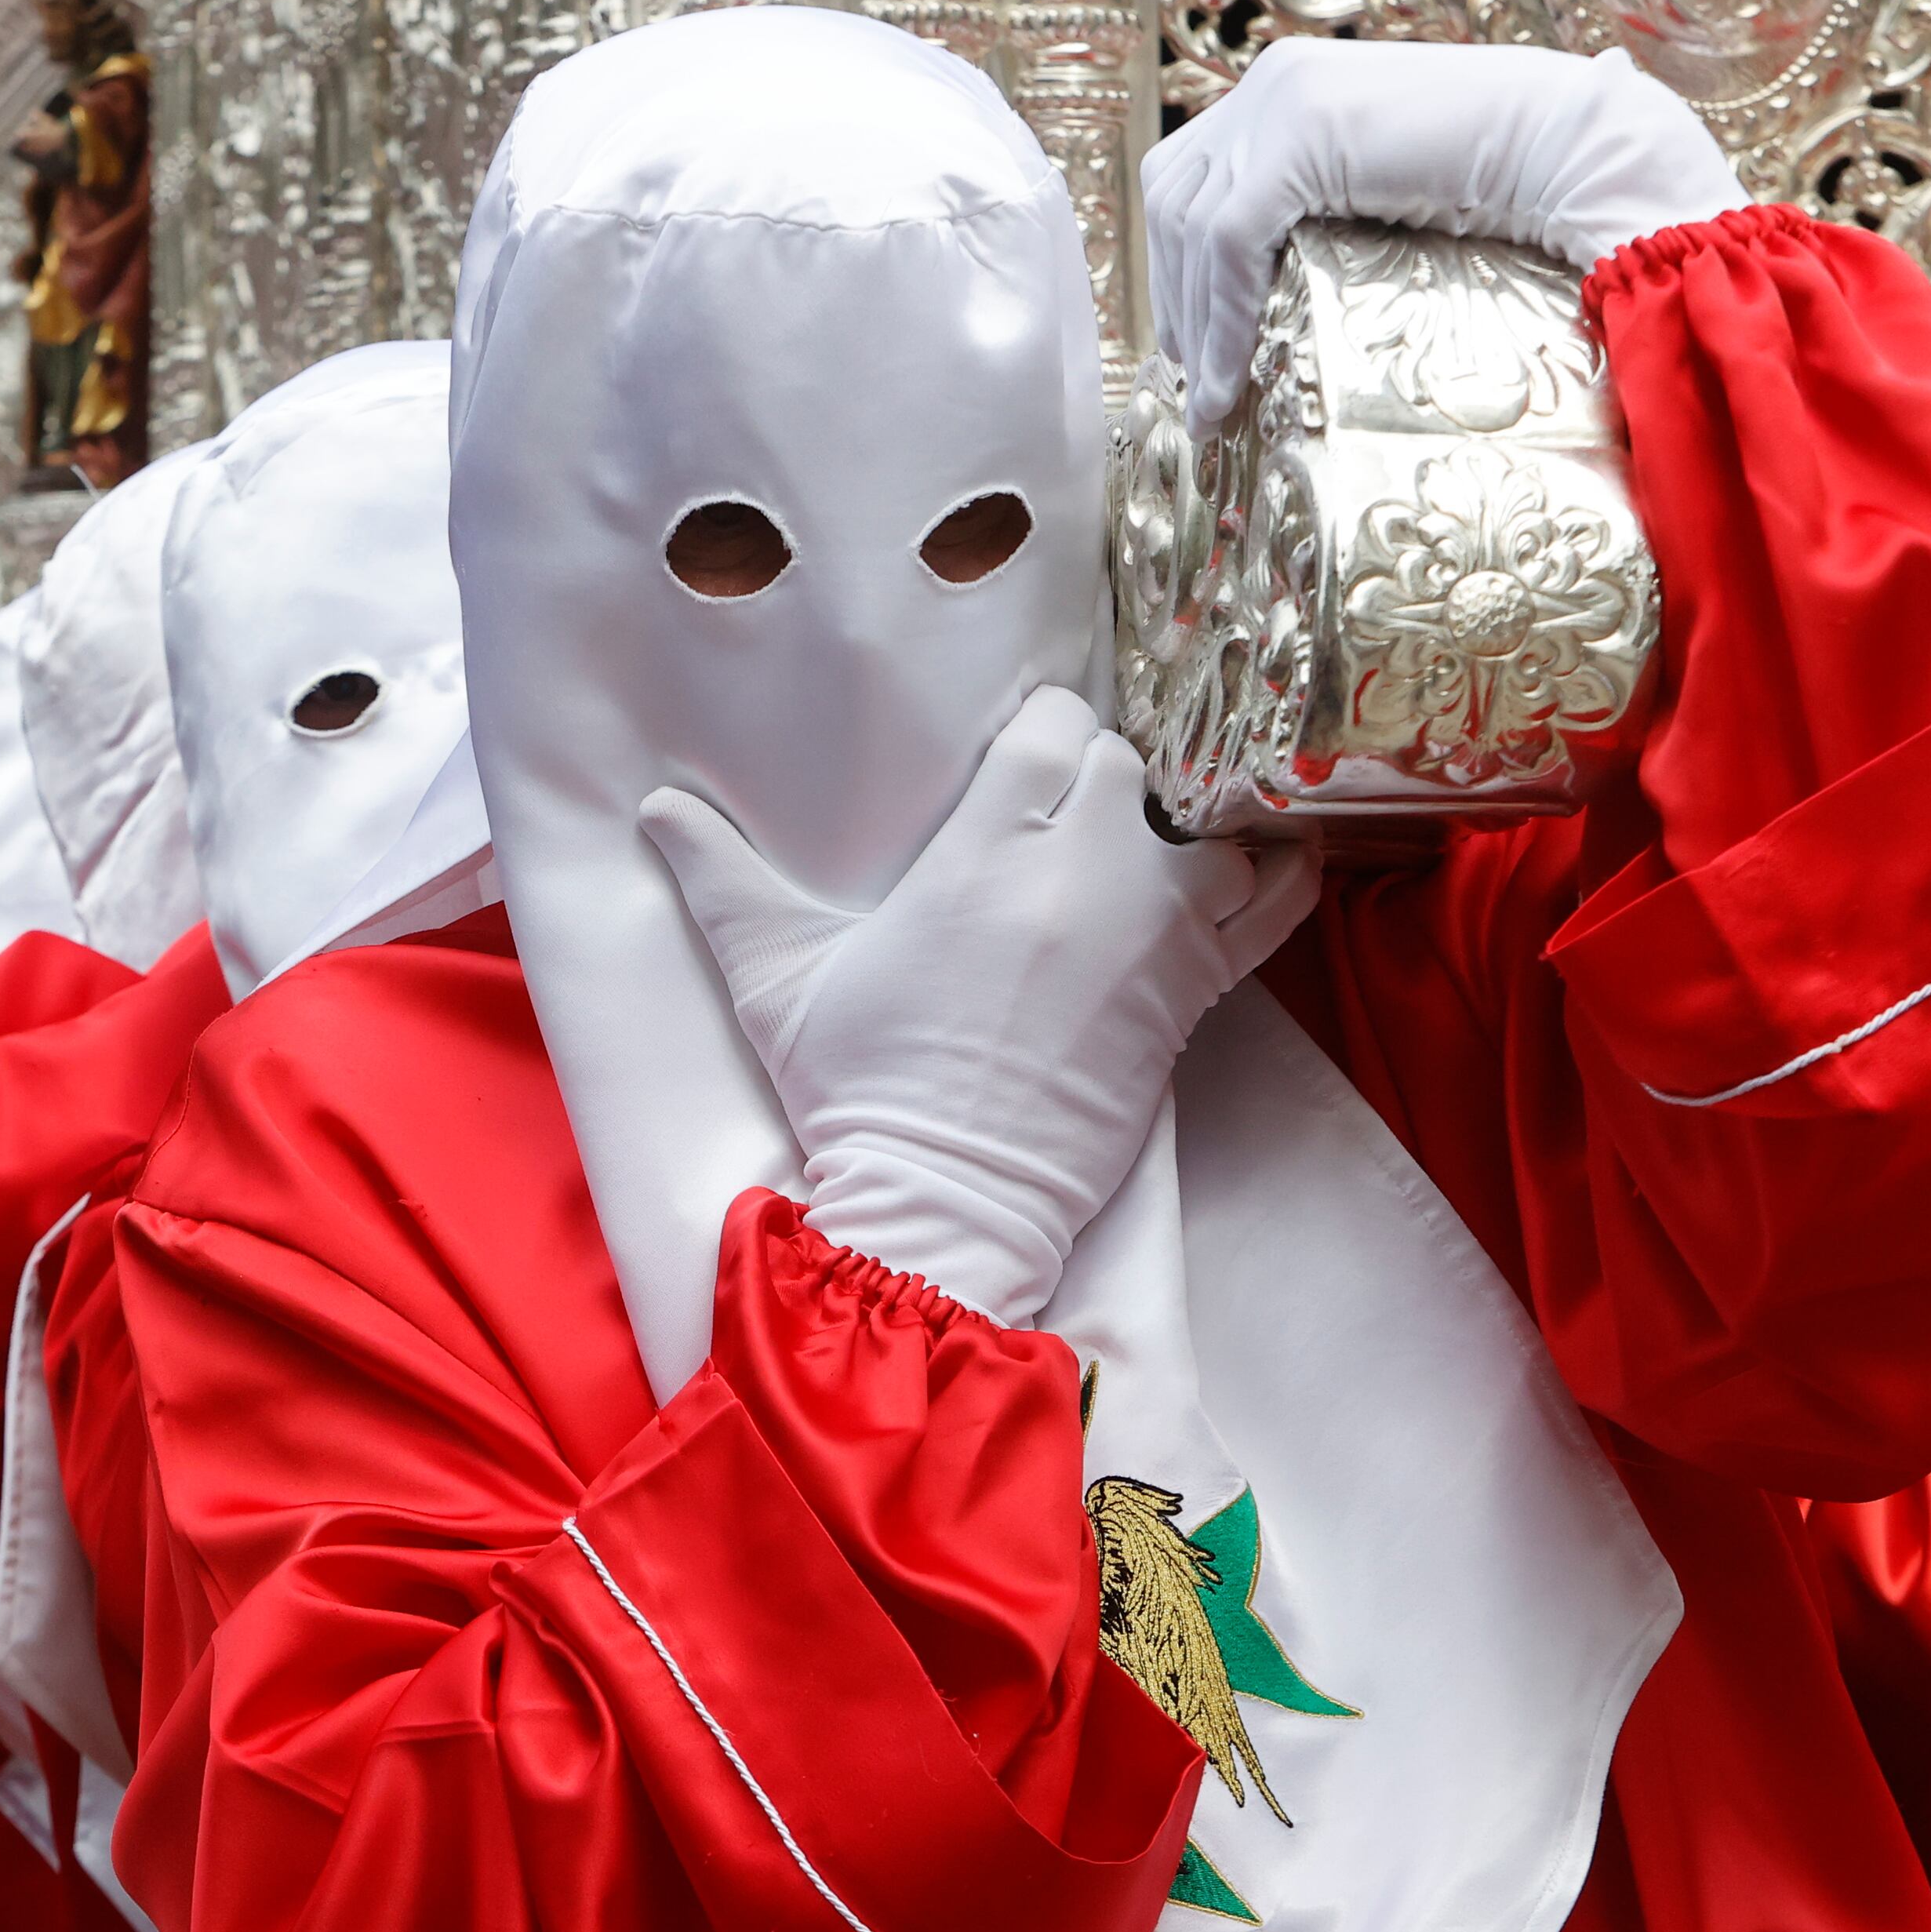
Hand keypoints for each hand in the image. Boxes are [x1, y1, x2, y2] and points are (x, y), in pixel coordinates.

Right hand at [641, 690, 1320, 1326]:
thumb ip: (721, 879)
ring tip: (1153, 834)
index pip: (1056, 728)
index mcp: (986, 855)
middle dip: (1104, 772)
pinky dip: (1275, 874)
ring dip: (1186, 820)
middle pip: (1131, 764)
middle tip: (1069, 808)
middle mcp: (1083, 879)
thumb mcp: (777, 978)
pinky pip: (1271, 906)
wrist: (947, 1202)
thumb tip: (655, 807)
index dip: (1041, 732)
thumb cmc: (858, 1086)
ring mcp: (1150, 936)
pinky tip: (1258, 858)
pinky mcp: (1191, 995)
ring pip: (1209, 824)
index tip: (1018, 757)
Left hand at [1141, 39, 1747, 433]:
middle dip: (1174, 298)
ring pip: (1187, 222)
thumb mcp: (1393, 208)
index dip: (1179, 271)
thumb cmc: (1518, 192)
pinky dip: (1221, 319)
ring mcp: (1286, 96)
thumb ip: (1328, 228)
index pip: (1195, 178)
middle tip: (1197, 386)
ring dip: (1193, 321)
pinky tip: (1231, 383)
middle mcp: (1277, 81)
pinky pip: (1226, 239)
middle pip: (1173, 195)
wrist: (1586, 151)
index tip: (1194, 356)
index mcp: (1296, 91)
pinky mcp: (1303, 132)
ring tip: (1214, 399)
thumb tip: (1276, 300)